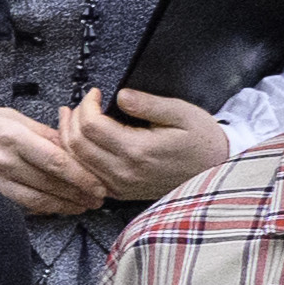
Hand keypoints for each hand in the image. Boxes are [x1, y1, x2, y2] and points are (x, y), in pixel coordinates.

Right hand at [0, 98, 103, 216]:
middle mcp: (3, 160)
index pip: (56, 159)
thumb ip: (38, 131)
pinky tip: (56, 208)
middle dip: (79, 193)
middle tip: (100, 199)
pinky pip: (19, 204)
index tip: (100, 183)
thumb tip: (68, 145)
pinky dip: (41, 208)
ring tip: (83, 206)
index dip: (81, 175)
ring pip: (37, 199)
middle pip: (51, 183)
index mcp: (11, 134)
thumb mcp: (4, 115)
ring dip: (64, 205)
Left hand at [57, 86, 234, 209]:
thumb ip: (149, 104)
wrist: (215, 170)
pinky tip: (79, 141)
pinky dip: (76, 158)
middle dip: (73, 119)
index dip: (87, 105)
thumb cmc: (202, 140)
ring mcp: (120, 186)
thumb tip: (121, 95)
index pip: (91, 127)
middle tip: (81, 103)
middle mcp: (124, 172)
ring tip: (72, 117)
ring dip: (68, 138)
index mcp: (138, 151)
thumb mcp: (182, 114)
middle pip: (77, 145)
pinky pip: (86, 176)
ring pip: (76, 163)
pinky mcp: (119, 193)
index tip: (95, 92)